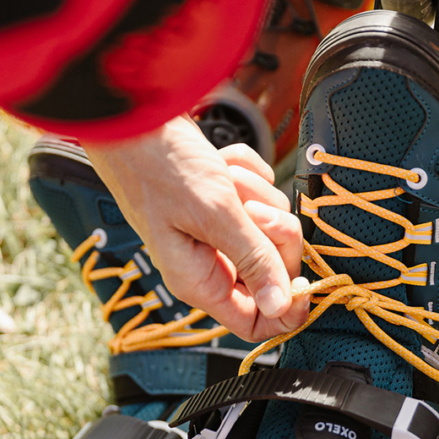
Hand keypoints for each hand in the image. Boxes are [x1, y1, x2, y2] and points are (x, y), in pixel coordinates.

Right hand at [84, 116, 308, 340]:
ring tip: (228, 178)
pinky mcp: (224, 202)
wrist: (136, 115)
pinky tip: (225, 164)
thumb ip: (253, 260)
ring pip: (271, 227)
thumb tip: (281, 307)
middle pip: (274, 269)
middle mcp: (210, 262)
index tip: (303, 282)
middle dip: (273, 234)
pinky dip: (250, 174)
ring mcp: (218, 231)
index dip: (285, 310)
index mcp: (200, 282)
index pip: (255, 323)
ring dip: (258, 196)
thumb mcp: (215, 215)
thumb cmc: (161, 166)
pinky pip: (261, 195)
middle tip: (254, 211)